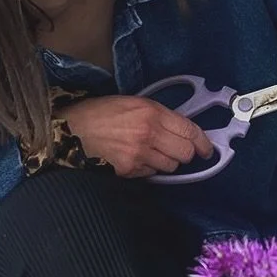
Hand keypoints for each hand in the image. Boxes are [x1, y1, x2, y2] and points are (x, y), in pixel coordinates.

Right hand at [59, 96, 213, 177]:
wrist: (69, 131)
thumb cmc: (98, 113)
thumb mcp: (131, 102)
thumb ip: (157, 114)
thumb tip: (179, 129)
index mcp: (152, 112)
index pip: (190, 130)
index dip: (203, 142)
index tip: (207, 149)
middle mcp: (149, 133)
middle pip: (184, 153)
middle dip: (183, 153)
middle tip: (174, 150)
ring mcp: (139, 154)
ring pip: (170, 167)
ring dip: (165, 162)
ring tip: (148, 152)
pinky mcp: (129, 170)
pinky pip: (151, 174)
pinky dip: (148, 170)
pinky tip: (134, 159)